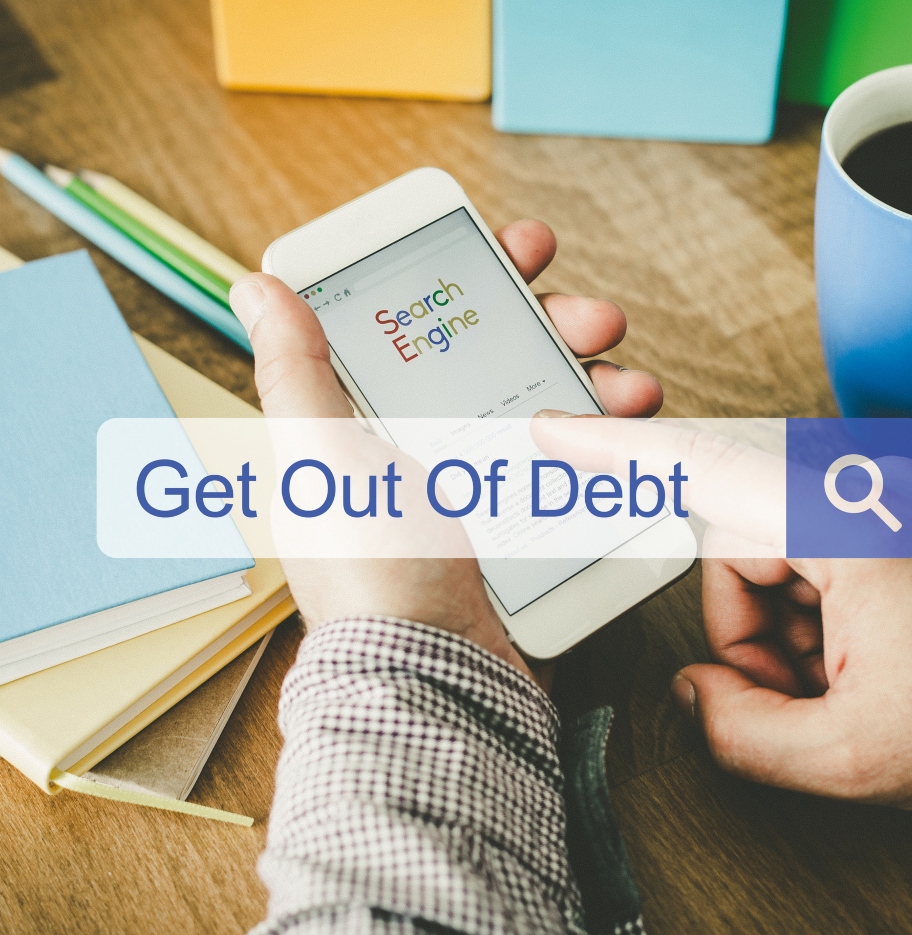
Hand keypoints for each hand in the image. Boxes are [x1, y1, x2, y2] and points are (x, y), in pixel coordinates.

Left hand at [230, 220, 661, 684]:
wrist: (435, 680)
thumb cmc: (371, 571)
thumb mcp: (320, 462)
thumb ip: (295, 374)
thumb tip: (258, 286)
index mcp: (375, 424)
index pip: (427, 325)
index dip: (476, 280)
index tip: (520, 254)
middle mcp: (429, 448)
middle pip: (502, 357)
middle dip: (555, 323)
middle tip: (593, 316)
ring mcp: (484, 487)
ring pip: (549, 405)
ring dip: (596, 379)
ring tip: (630, 383)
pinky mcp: (529, 526)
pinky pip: (574, 466)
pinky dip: (608, 442)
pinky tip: (631, 432)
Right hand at [532, 417, 911, 808]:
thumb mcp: (857, 756)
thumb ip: (740, 732)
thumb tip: (691, 693)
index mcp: (847, 518)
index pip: (702, 467)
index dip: (615, 451)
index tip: (556, 429)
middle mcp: (859, 487)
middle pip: (731, 547)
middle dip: (746, 633)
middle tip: (797, 693)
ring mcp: (877, 499)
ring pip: (765, 563)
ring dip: (781, 636)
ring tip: (844, 685)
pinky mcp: (886, 519)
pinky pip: (806, 563)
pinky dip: (811, 623)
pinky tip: (858, 664)